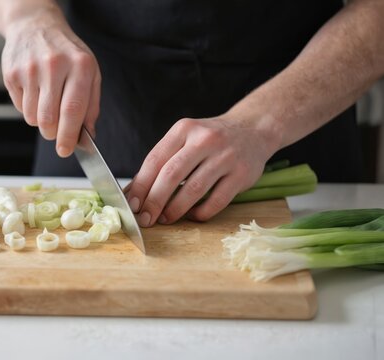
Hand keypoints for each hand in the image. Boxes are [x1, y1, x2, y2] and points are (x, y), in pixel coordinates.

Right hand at [2, 8, 100, 156]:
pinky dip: (28, 108)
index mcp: (80, 65)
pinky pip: (20, 108)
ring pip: (32, 117)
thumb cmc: (67, 53)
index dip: (69, 136)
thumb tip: (86, 136)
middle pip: (49, 119)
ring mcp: (30, 69)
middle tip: (56, 132)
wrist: (36, 26)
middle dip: (52, 134)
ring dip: (40, 121)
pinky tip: (34, 91)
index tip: (66, 150)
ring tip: (46, 101)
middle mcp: (54, 65)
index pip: (73, 110)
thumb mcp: (89, 73)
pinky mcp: (12, 73)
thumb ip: (91, 106)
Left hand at [124, 114, 281, 225]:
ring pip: (194, 189)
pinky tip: (192, 216)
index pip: (155, 160)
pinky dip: (201, 213)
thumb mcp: (184, 139)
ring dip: (175, 209)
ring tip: (165, 219)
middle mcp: (204, 140)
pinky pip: (217, 200)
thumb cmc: (209, 140)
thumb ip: (161, 162)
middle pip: (171, 175)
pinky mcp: (242, 174)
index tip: (131, 205)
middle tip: (145, 218)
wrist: (253, 129)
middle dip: (154, 201)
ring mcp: (225, 156)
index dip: (141, 185)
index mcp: (184, 130)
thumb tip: (133, 192)